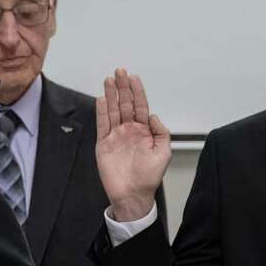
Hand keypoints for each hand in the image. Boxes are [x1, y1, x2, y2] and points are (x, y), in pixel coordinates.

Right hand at [95, 68, 171, 221]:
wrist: (133, 195)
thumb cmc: (149, 177)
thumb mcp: (164, 153)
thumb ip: (161, 132)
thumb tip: (153, 115)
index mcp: (144, 132)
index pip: (140, 106)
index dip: (137, 92)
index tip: (134, 77)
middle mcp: (129, 131)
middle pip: (125, 104)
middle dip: (123, 87)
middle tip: (120, 71)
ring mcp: (116, 136)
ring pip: (113, 110)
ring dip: (111, 95)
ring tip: (109, 79)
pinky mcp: (103, 144)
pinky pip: (102, 124)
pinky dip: (102, 111)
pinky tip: (102, 99)